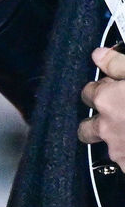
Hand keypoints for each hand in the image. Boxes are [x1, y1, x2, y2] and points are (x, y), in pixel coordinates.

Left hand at [79, 46, 124, 164]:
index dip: (102, 89)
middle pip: (86, 128)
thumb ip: (118, 64)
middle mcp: (106, 127)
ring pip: (108, 146)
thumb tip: (97, 55)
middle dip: (97, 121)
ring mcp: (119, 151)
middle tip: (120, 114)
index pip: (88, 93)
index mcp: (107, 100)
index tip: (116, 88)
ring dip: (116, 139)